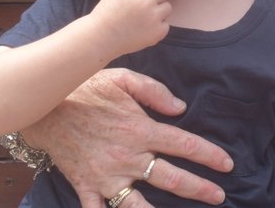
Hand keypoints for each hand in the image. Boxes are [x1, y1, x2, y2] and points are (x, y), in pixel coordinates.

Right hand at [21, 68, 232, 207]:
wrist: (47, 107)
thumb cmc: (89, 89)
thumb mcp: (125, 79)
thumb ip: (155, 91)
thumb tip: (180, 108)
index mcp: (141, 129)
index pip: (184, 144)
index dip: (208, 155)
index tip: (227, 164)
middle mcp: (128, 156)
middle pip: (170, 178)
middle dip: (199, 188)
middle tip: (219, 196)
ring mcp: (107, 176)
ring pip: (139, 204)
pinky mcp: (87, 187)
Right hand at [90, 0, 174, 55]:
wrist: (100, 38)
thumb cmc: (107, 14)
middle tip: (150, 3)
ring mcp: (153, 16)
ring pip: (167, 8)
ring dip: (159, 12)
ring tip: (142, 19)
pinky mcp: (157, 31)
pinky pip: (165, 25)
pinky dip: (158, 27)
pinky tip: (143, 30)